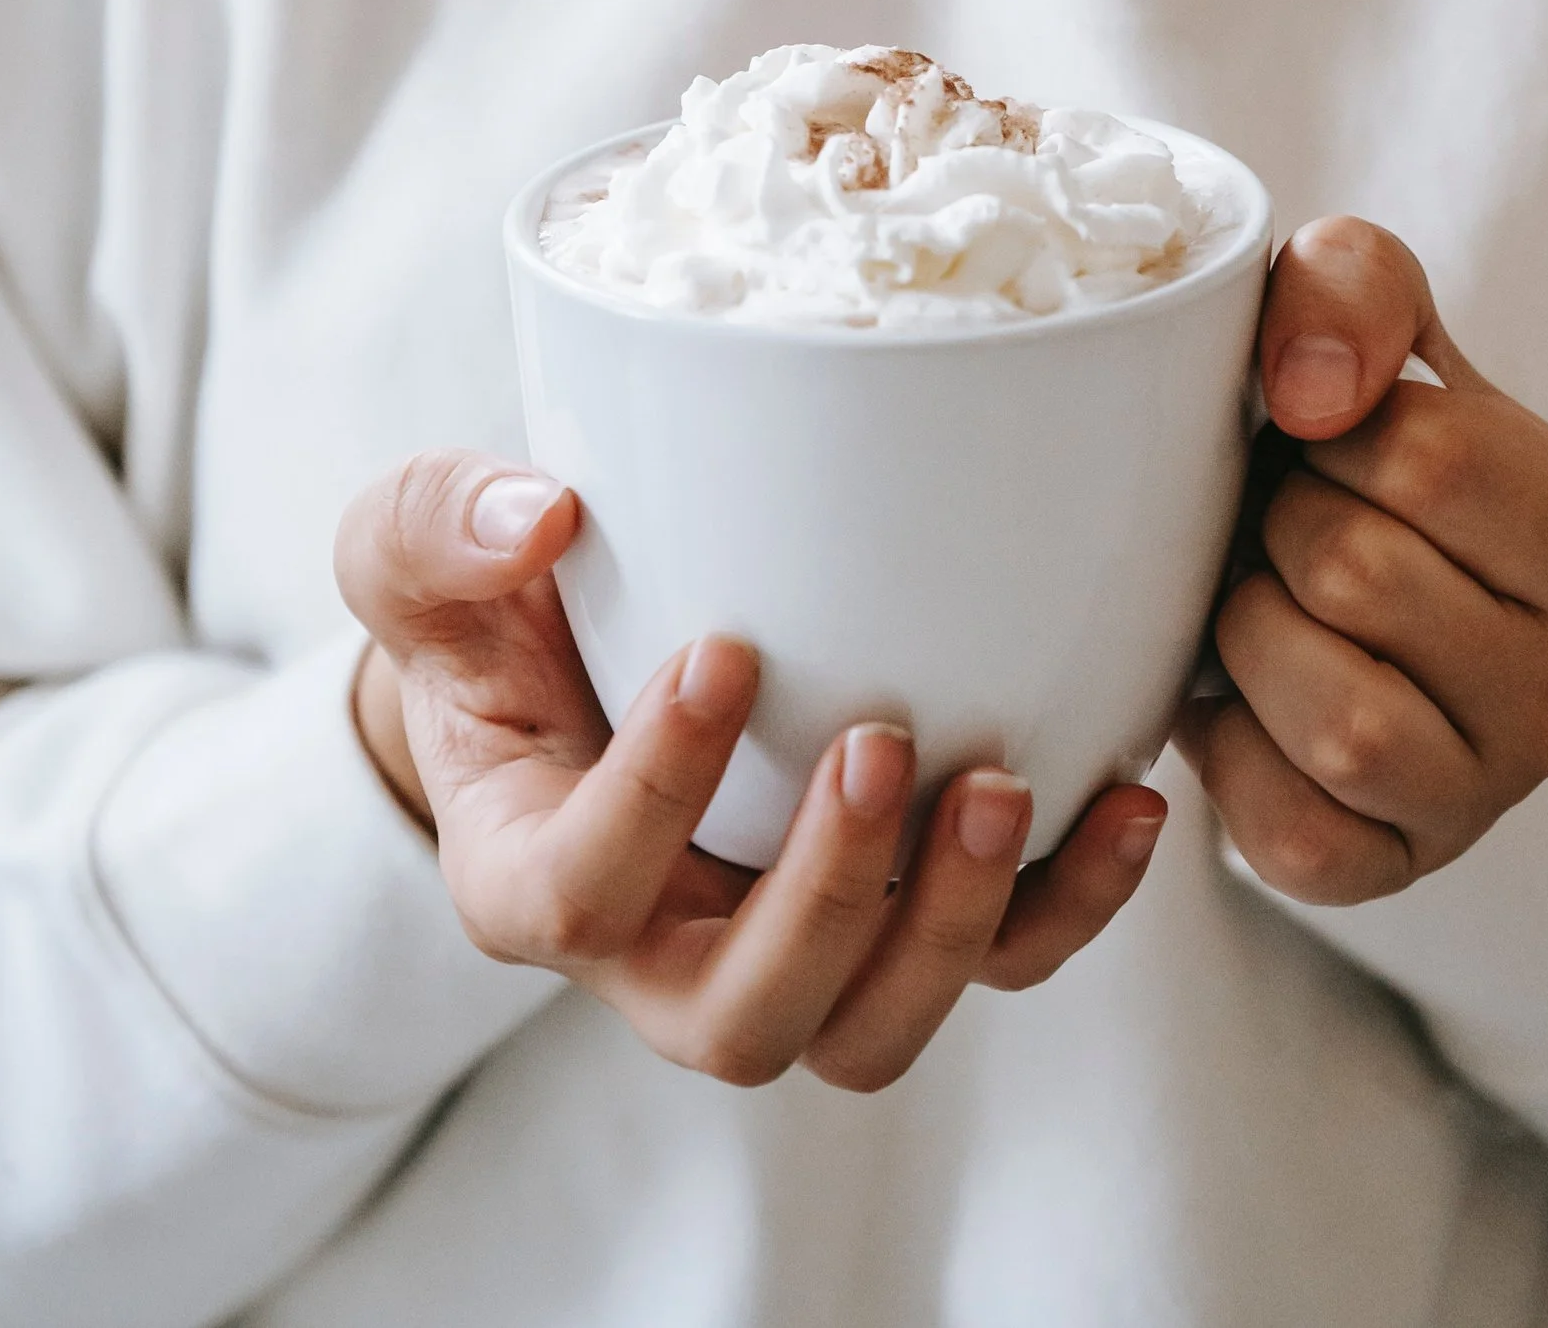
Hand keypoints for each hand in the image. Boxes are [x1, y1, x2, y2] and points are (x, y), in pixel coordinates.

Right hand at [335, 452, 1167, 1090]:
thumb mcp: (419, 544)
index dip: (653, 798)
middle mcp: (657, 952)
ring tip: (1004, 785)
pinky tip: (1129, 800)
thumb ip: (437, 522)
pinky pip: (994, 965)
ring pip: (870, 1031)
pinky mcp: (894, 916)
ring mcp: (784, 948)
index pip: (579, 897)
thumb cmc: (488, 603)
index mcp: (530, 876)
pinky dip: (1071, 905)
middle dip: (824, 902)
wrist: (566, 645)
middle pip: (742, 1020)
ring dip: (951, 927)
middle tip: (877, 743)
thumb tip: (539, 516)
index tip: (722, 649)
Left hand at [1177, 218, 1547, 907]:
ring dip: (1251, 637)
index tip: (1326, 440)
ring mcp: (1489, 797)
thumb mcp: (1375, 321)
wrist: (1337, 582)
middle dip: (1278, 528)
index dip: (1330, 432)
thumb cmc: (1356, 443)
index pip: (1429, 458)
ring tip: (1265, 603)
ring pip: (1336, 722)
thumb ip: (1354, 286)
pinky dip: (1231, 752)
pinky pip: (1287, 834)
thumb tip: (1309, 393)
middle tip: (1287, 525)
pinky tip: (1245, 697)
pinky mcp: (1393, 875)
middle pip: (1356, 577)